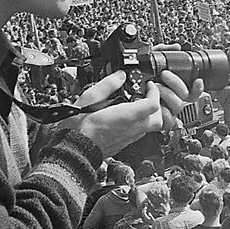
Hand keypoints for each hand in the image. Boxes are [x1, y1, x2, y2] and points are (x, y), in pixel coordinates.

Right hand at [74, 71, 204, 156]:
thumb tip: (119, 76)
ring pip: (150, 127)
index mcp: (125, 117)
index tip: (148, 85)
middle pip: (157, 118)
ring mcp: (128, 139)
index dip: (154, 92)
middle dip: (156, 105)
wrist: (71, 152)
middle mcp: (131, 129)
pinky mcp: (123, 144)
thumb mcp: (87, 100)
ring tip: (138, 105)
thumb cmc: (76, 129)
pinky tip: (128, 117)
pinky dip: (140, 123)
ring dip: (149, 115)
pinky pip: (140, 133)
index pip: (152, 104)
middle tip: (147, 95)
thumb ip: (106, 86)